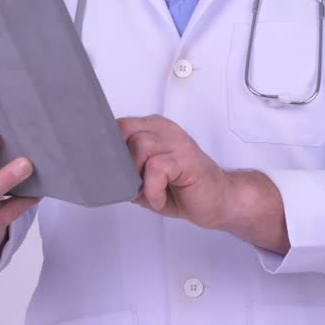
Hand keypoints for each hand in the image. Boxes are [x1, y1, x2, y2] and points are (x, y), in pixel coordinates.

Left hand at [117, 115, 232, 229]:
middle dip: (123, 163)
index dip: (109, 147)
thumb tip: (104, 173)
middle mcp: (165, 131)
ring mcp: (177, 143)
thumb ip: (127, 170)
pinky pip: (156, 168)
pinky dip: (153, 190)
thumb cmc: (185, 189)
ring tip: (151, 192)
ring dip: (138, 176)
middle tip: (135, 183)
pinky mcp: (185, 159)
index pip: (120, 125)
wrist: (219, 200)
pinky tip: (160, 198)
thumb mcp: (147, 178)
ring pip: (140, 146)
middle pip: (125, 132)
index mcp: (154, 129)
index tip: (111, 168)